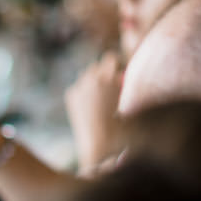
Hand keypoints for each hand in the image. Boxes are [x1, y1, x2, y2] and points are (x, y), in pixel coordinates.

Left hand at [65, 52, 122, 170]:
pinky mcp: (71, 95)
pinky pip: (78, 87)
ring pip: (86, 74)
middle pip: (97, 65)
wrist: (99, 141)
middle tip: (107, 82)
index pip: (111, 58)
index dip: (114, 65)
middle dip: (102, 71)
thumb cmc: (120, 125)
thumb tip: (121, 77)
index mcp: (110, 78)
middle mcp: (93, 78)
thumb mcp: (128, 101)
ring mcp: (80, 86)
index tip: (116, 70)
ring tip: (98, 94)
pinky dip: (82, 91)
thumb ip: (123, 85)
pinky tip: (88, 104)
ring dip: (92, 80)